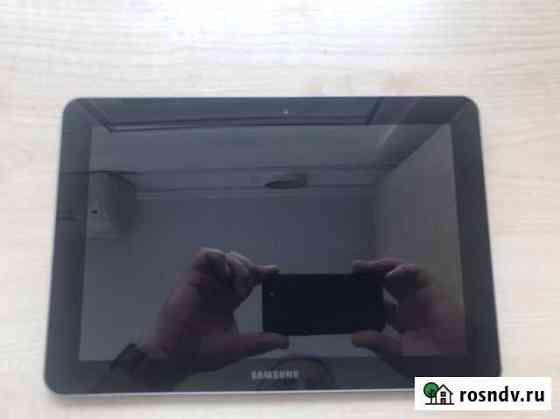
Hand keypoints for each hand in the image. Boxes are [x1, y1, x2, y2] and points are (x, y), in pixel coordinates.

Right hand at [142, 248, 288, 375]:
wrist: (177, 356)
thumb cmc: (202, 352)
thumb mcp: (238, 347)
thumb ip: (260, 342)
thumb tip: (284, 342)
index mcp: (228, 299)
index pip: (248, 280)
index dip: (262, 273)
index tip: (275, 271)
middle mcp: (218, 287)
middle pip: (239, 264)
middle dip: (249, 268)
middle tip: (249, 285)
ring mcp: (205, 281)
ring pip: (225, 256)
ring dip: (236, 264)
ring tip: (237, 283)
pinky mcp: (191, 277)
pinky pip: (204, 255)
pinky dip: (218, 258)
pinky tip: (224, 274)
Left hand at [350, 258, 465, 360]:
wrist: (458, 362)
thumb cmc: (433, 361)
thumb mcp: (397, 353)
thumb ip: (376, 343)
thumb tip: (354, 338)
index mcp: (404, 320)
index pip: (381, 302)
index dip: (367, 294)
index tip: (351, 290)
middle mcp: (411, 305)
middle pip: (388, 282)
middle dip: (371, 274)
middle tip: (355, 268)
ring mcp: (421, 296)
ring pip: (399, 272)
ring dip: (382, 266)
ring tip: (365, 265)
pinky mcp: (433, 289)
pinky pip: (416, 272)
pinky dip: (402, 269)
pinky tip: (388, 275)